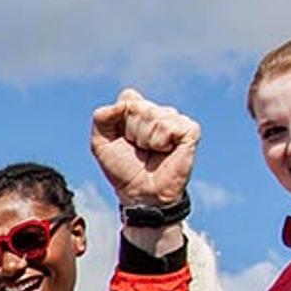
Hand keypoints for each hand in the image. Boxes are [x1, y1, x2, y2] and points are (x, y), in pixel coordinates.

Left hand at [87, 89, 198, 213]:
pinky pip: (169, 125)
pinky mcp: (190, 131)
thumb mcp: (100, 143)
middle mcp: (158, 112)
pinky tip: (165, 151)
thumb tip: (125, 102)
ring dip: (146, 139)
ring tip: (150, 152)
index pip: (128, 97)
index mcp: (139, 110)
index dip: (120, 120)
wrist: (140, 193)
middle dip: (131, 131)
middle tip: (138, 149)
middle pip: (138, 106)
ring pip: (154, 115)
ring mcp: (175, 120)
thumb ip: (101, 117)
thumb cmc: (123, 169)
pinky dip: (161, 141)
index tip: (123, 140)